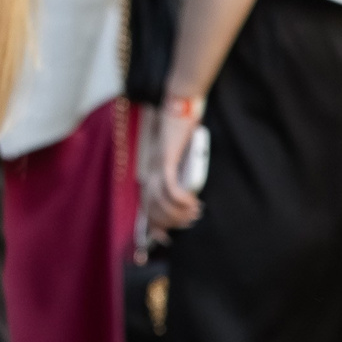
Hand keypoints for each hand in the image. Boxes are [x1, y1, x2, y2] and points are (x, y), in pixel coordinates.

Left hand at [145, 101, 203, 231]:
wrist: (179, 104)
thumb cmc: (182, 128)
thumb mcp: (181, 156)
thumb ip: (181, 173)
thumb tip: (188, 192)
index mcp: (151, 171)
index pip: (147, 205)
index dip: (154, 224)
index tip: (165, 238)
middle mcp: (150, 169)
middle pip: (152, 207)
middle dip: (170, 221)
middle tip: (189, 221)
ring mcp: (156, 164)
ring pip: (160, 200)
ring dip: (177, 212)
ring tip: (194, 213)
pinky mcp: (166, 158)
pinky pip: (169, 187)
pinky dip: (179, 199)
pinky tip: (191, 203)